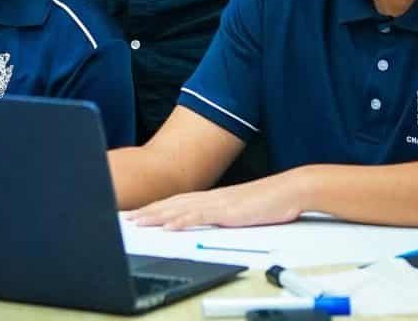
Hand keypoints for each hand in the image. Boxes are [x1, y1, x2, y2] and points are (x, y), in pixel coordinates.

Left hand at [125, 174, 303, 229]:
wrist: (290, 191)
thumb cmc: (269, 202)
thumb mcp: (241, 211)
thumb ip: (223, 214)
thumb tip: (210, 221)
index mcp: (213, 198)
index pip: (178, 203)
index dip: (156, 208)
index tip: (139, 214)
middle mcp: (211, 197)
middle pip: (173, 203)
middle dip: (148, 211)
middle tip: (128, 218)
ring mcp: (218, 202)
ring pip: (180, 208)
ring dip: (157, 216)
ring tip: (138, 223)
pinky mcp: (227, 211)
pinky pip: (200, 216)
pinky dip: (181, 221)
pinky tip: (168, 227)